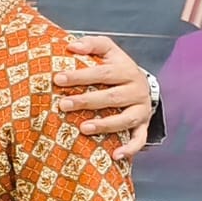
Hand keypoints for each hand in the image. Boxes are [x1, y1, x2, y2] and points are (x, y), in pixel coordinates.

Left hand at [55, 35, 151, 159]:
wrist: (141, 84)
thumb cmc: (116, 67)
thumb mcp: (108, 51)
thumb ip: (92, 44)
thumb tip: (72, 45)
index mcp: (126, 70)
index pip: (102, 73)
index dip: (80, 76)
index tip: (58, 79)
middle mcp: (136, 90)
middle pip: (112, 97)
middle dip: (87, 101)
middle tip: (63, 104)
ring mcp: (141, 109)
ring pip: (126, 119)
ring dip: (105, 125)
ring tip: (83, 128)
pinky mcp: (143, 125)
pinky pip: (139, 139)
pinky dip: (129, 148)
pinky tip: (115, 155)